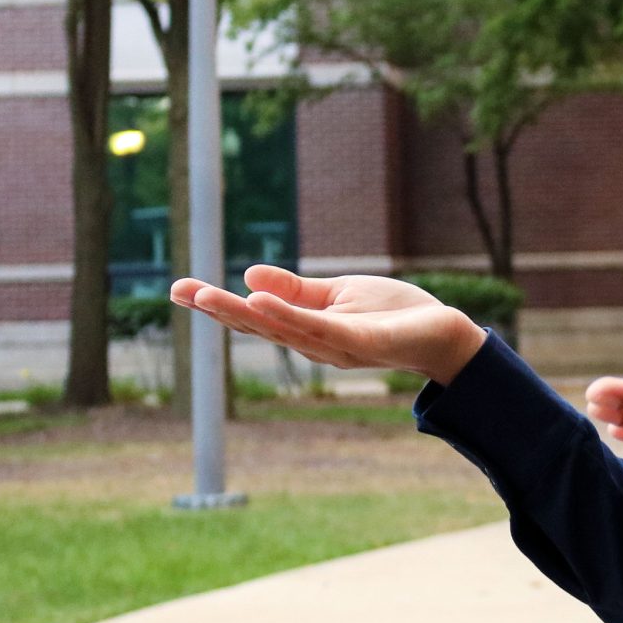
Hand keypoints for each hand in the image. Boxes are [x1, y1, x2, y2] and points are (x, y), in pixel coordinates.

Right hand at [170, 265, 486, 383]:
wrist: (444, 333)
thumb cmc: (393, 315)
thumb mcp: (337, 295)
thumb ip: (296, 290)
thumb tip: (248, 276)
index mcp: (306, 330)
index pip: (255, 317)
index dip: (216, 305)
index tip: (177, 288)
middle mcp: (315, 343)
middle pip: (259, 326)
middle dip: (218, 310)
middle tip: (179, 292)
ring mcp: (337, 345)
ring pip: (282, 329)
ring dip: (243, 313)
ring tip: (208, 295)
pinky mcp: (362, 340)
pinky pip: (319, 328)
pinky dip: (288, 317)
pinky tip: (260, 302)